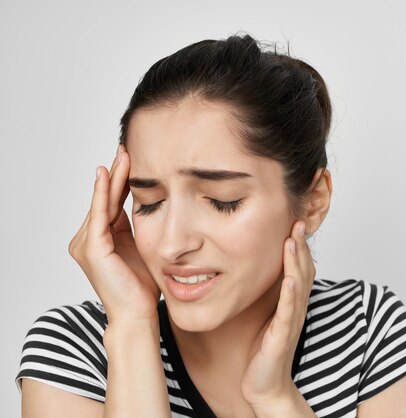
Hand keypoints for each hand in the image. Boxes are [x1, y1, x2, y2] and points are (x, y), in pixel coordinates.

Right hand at [68, 144, 160, 323]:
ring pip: (103, 202)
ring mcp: (86, 243)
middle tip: (127, 147)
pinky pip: (99, 213)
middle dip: (118, 173)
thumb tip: (158, 205)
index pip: (113, 202)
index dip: (123, 181)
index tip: (133, 158)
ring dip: (114, 177)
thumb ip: (143, 228)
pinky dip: (104, 192)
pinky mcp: (92, 248)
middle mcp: (89, 239)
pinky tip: (108, 173)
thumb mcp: (145, 248)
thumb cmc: (144, 287)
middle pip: (106, 198)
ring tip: (124, 154)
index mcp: (103, 238)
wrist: (138, 314)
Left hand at [240, 220, 315, 406]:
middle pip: (303, 270)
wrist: (264, 385)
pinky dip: (291, 294)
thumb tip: (249, 270)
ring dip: (296, 262)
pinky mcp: (283, 335)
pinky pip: (289, 311)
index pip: (298, 267)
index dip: (298, 245)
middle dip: (300, 245)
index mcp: (290, 302)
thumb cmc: (261, 351)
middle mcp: (295, 308)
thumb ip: (264, 294)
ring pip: (299, 285)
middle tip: (297, 222)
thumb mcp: (263, 315)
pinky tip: (290, 279)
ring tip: (293, 240)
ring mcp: (291, 321)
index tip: (293, 222)